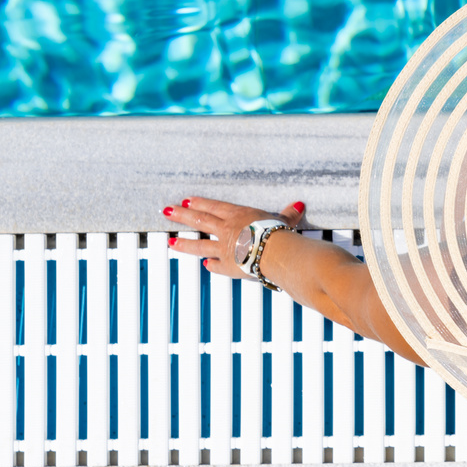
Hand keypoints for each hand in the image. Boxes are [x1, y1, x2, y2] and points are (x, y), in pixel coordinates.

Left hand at [163, 196, 306, 280]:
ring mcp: (224, 249)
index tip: (187, 200)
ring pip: (199, 245)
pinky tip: (205, 266)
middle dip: (182, 216)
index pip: (215, 207)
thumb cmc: (278, 232)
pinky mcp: (227, 266)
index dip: (201, 203)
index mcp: (238, 216)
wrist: (274, 252)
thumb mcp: (283, 220)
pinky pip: (216, 265)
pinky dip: (211, 265)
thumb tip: (299, 205)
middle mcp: (227, 230)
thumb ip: (288, 214)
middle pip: (200, 220)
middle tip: (167, 211)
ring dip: (184, 244)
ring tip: (170, 242)